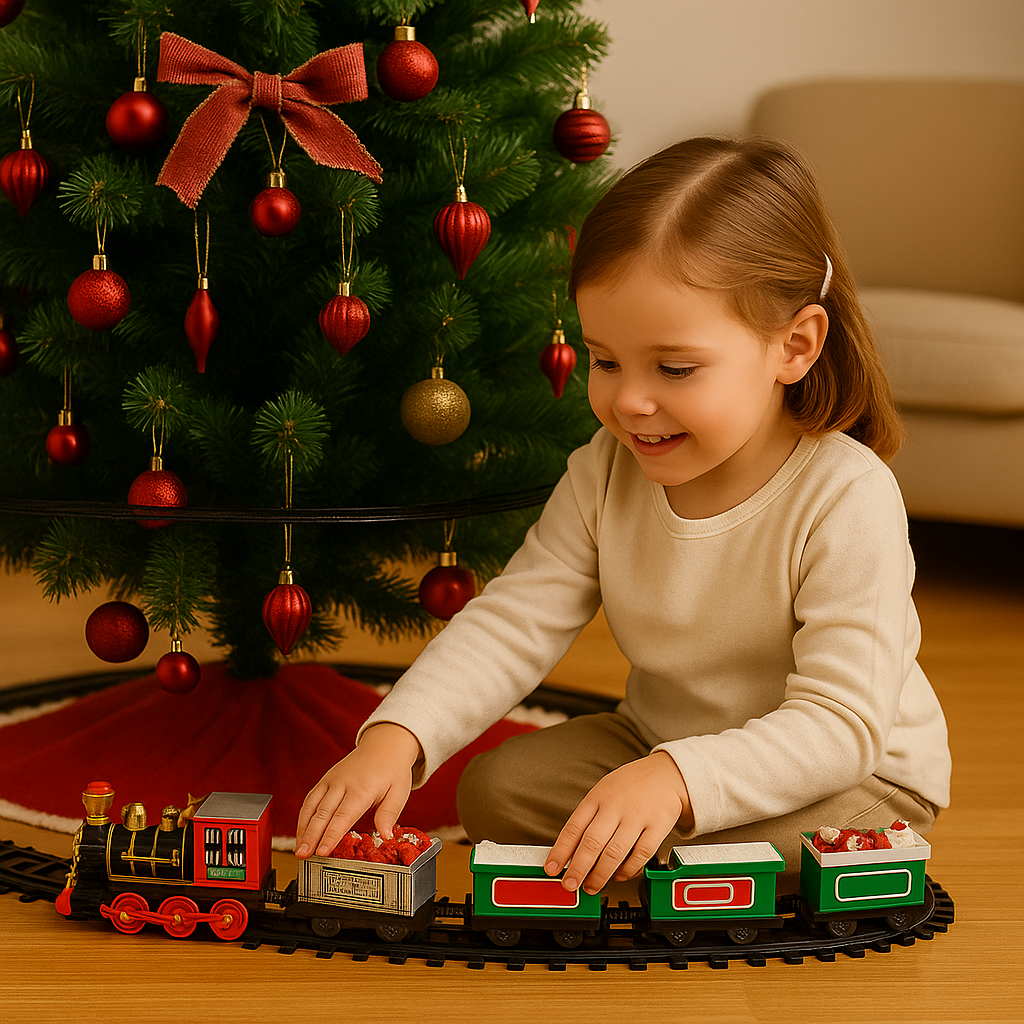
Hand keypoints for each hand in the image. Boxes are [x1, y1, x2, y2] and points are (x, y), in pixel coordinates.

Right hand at [294, 722, 422, 858]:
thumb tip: (386, 837)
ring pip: (312, 806)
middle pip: (323, 813)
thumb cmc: (392, 770)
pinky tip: (301, 833)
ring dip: (303, 829)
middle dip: (311, 836)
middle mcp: (343, 784)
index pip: (344, 816)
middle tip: (303, 855)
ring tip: (299, 850)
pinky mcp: (325, 779)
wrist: (384, 744)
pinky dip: (303, 817)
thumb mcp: (399, 791)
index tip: (323, 852)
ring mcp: (332, 780)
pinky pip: (310, 799)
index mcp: (362, 789)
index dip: (331, 835)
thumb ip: (389, 814)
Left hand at [544, 751, 692, 894]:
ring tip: (591, 886)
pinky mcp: (658, 826)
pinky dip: (628, 870)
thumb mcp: (603, 791)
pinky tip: (619, 876)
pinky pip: (641, 854)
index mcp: (598, 797)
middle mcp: (616, 806)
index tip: (551, 868)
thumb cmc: (631, 785)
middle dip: (578, 868)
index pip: (574, 827)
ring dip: (600, 874)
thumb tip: (570, 850)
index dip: (560, 851)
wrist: (666, 773)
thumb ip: (589, 818)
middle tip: (569, 884)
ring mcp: (637, 816)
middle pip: (592, 842)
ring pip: (615, 852)